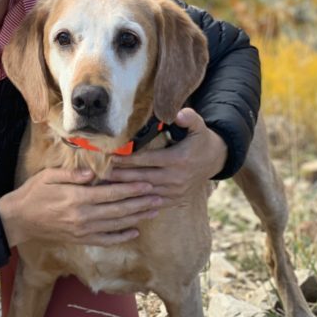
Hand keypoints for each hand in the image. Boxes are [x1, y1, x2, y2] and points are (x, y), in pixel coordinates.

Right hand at [0, 167, 162, 248]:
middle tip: (159, 197)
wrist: (19, 220)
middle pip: (119, 210)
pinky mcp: (81, 240)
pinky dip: (122, 236)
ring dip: (137, 218)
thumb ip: (71, 174)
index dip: (130, 189)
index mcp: (77, 198)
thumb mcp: (49, 176)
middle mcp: (84, 216)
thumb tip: (91, 172)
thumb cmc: (33, 193)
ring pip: (117, 225)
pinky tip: (135, 231)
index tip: (147, 184)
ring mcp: (84, 230)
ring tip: (153, 211)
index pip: (110, 193)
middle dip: (140, 203)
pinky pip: (106, 240)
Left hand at [108, 108, 226, 204]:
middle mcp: (176, 178)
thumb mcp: (199, 126)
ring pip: (146, 192)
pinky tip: (123, 199)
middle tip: (102, 173)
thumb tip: (178, 114)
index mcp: (178, 159)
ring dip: (126, 189)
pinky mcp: (175, 199)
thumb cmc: (201, 140)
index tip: (112, 157)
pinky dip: (138, 201)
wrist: (214, 160)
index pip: (148, 160)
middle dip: (121, 176)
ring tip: (107, 186)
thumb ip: (189, 118)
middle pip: (143, 178)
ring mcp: (175, 191)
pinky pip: (154, 202)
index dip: (130, 159)